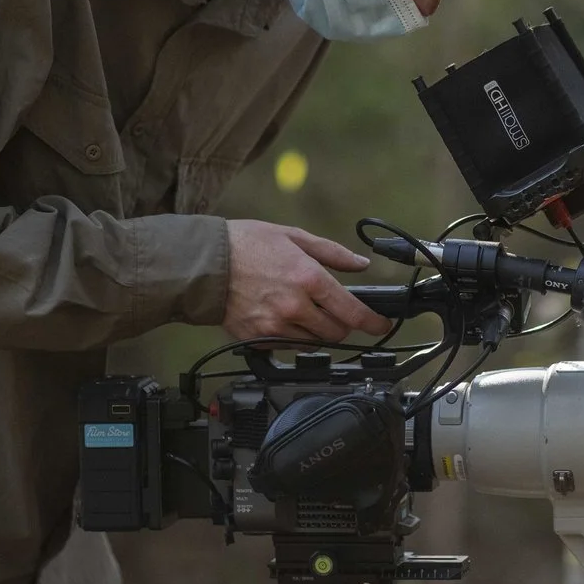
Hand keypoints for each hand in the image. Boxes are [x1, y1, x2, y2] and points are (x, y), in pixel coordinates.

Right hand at [223, 220, 387, 342]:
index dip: (372, 322)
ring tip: (305, 312)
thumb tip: (360, 263)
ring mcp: (276, 327)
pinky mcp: (258, 340)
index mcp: (308, 279)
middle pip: (336, 333)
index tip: (380, 326)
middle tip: (337, 314)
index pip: (352, 312)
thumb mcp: (293, 236)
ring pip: (313, 344)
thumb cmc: (245, 244)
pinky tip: (282, 318)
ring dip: (318, 333)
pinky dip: (292, 337)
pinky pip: (287, 347)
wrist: (203, 264)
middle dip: (343, 326)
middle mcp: (295, 307)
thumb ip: (332, 253)